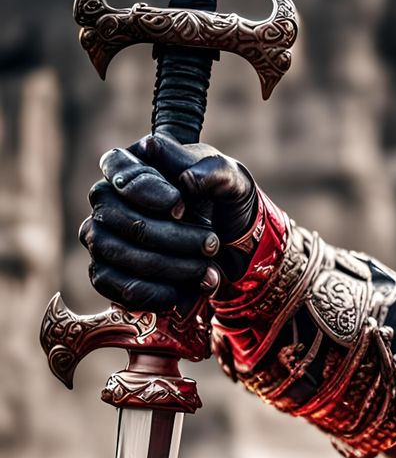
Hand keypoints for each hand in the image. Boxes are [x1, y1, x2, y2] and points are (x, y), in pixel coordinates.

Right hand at [81, 133, 258, 311]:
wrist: (231, 244)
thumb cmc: (222, 200)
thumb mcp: (232, 179)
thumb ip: (215, 171)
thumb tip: (187, 179)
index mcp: (132, 164)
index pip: (118, 168)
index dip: (147, 190)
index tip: (180, 206)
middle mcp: (108, 199)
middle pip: (119, 217)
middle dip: (170, 237)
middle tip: (211, 243)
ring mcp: (101, 235)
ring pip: (116, 252)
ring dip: (167, 266)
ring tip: (207, 269)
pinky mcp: (106, 271)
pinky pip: (110, 284)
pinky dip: (151, 293)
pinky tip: (183, 294)